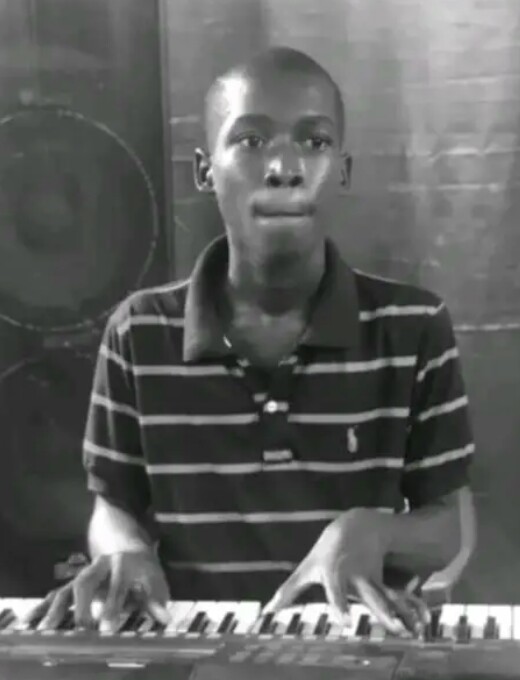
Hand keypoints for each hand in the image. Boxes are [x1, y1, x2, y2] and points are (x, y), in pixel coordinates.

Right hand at [29, 551, 169, 631]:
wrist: (129, 547)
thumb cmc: (144, 572)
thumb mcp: (155, 582)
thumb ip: (156, 601)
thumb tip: (165, 619)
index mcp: (124, 563)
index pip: (117, 585)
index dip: (112, 606)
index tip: (107, 629)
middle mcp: (102, 565)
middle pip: (87, 581)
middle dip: (82, 606)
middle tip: (80, 629)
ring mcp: (88, 573)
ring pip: (69, 587)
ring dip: (59, 608)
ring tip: (48, 629)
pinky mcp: (76, 583)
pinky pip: (57, 593)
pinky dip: (44, 607)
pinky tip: (31, 621)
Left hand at [262, 508, 429, 636]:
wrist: (359, 525)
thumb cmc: (326, 551)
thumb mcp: (308, 566)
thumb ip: (289, 589)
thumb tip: (268, 609)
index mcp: (336, 572)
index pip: (336, 589)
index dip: (339, 603)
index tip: (344, 620)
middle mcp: (358, 577)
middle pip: (371, 596)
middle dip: (382, 612)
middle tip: (394, 628)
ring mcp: (376, 580)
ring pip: (390, 598)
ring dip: (401, 615)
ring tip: (412, 631)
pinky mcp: (388, 583)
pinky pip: (400, 598)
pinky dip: (412, 610)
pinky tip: (423, 624)